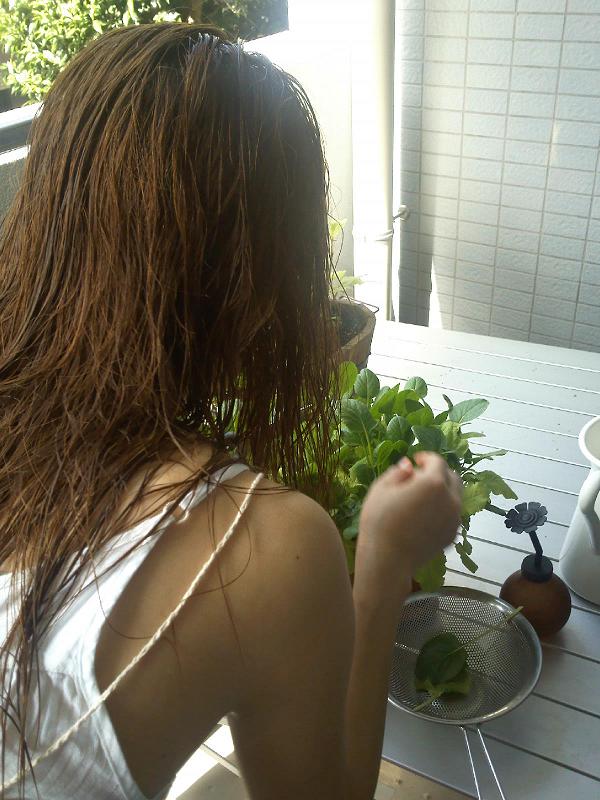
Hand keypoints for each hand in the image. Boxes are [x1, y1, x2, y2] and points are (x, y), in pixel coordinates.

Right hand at [354, 453, 462, 596]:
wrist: (388, 559)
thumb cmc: (380, 521)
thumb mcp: (381, 488)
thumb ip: (398, 472)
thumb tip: (409, 466)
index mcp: (434, 483)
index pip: (437, 462)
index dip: (426, 458)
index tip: (416, 459)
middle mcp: (450, 499)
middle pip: (452, 477)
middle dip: (438, 473)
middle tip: (420, 477)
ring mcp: (454, 518)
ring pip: (455, 496)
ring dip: (443, 491)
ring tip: (422, 497)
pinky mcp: (453, 534)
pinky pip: (452, 514)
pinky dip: (443, 508)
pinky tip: (425, 515)